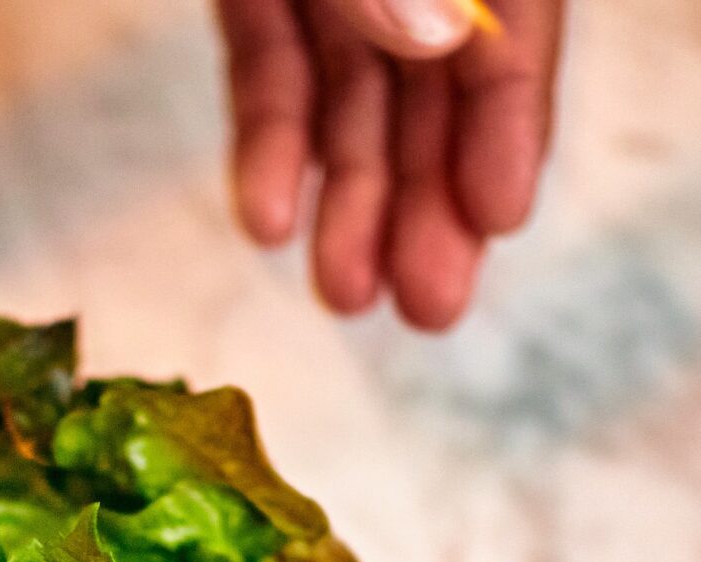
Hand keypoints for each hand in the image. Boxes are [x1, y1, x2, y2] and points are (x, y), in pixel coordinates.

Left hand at [216, 0, 563, 328]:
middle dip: (429, 202)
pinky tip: (268, 229)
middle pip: (433, 92)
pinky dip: (268, 148)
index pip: (508, 38)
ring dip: (350, 205)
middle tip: (431, 307)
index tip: (500, 218)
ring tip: (348, 296)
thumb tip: (434, 40)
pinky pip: (267, 73)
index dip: (506, 128)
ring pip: (350, 103)